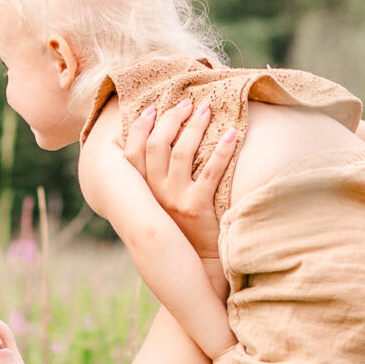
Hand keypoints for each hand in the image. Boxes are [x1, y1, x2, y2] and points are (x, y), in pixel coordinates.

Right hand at [122, 99, 237, 257]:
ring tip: (206, 110)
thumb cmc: (181, 226)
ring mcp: (176, 200)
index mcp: (143, 190)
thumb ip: (153, 179)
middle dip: (171, 119)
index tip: (152, 107)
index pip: (132, 152)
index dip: (140, 127)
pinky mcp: (198, 208)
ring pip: (181, 154)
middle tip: (186, 102)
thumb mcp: (159, 203)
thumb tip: (158, 142)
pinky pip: (210, 173)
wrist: (197, 261)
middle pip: (156, 146)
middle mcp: (155, 194)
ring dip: (194, 127)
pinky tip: (232, 135)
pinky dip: (222, 151)